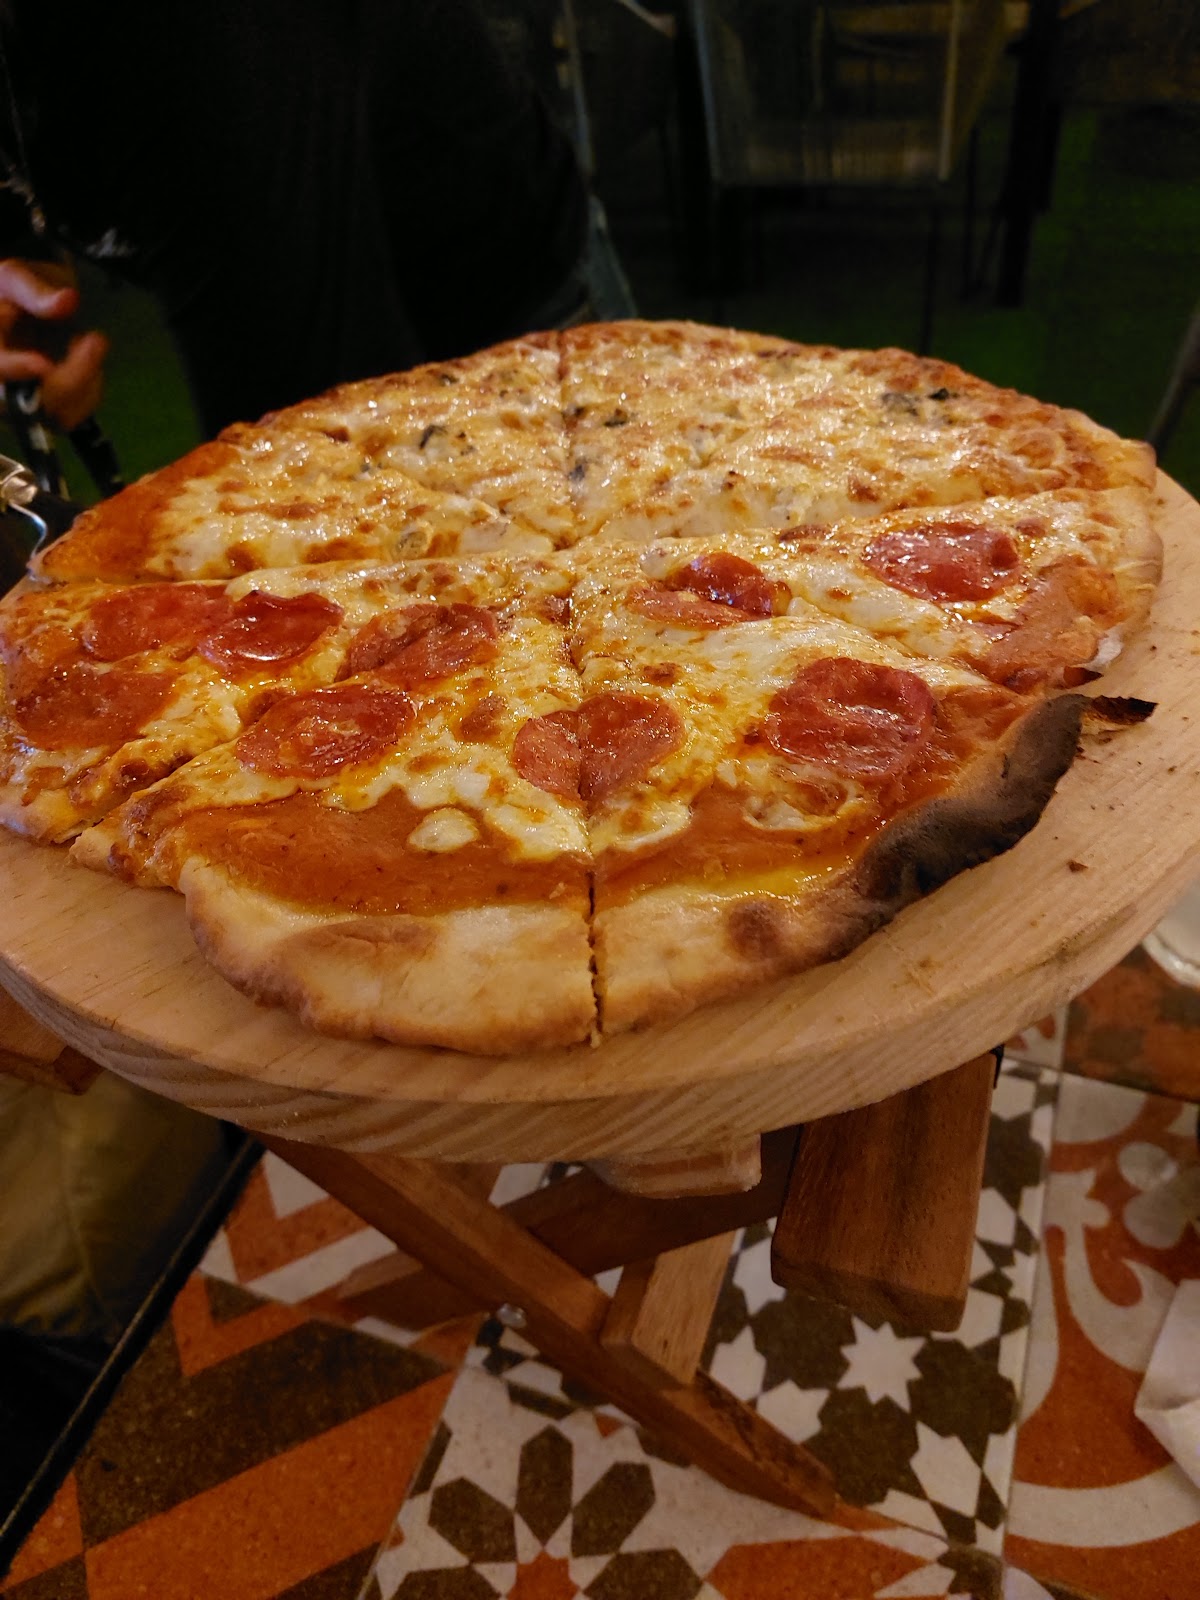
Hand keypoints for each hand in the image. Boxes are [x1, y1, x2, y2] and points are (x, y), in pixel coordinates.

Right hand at [0, 259, 108, 431]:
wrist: (26, 308)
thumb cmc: (12, 291)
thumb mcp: (18, 279)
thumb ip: (36, 293)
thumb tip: (68, 301)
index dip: (15, 369)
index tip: (42, 364)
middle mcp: (1, 386)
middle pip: (30, 404)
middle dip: (70, 379)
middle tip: (96, 340)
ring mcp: (24, 404)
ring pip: (59, 415)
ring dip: (87, 381)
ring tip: (91, 340)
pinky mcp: (49, 411)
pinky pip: (76, 414)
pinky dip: (92, 388)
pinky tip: (90, 357)